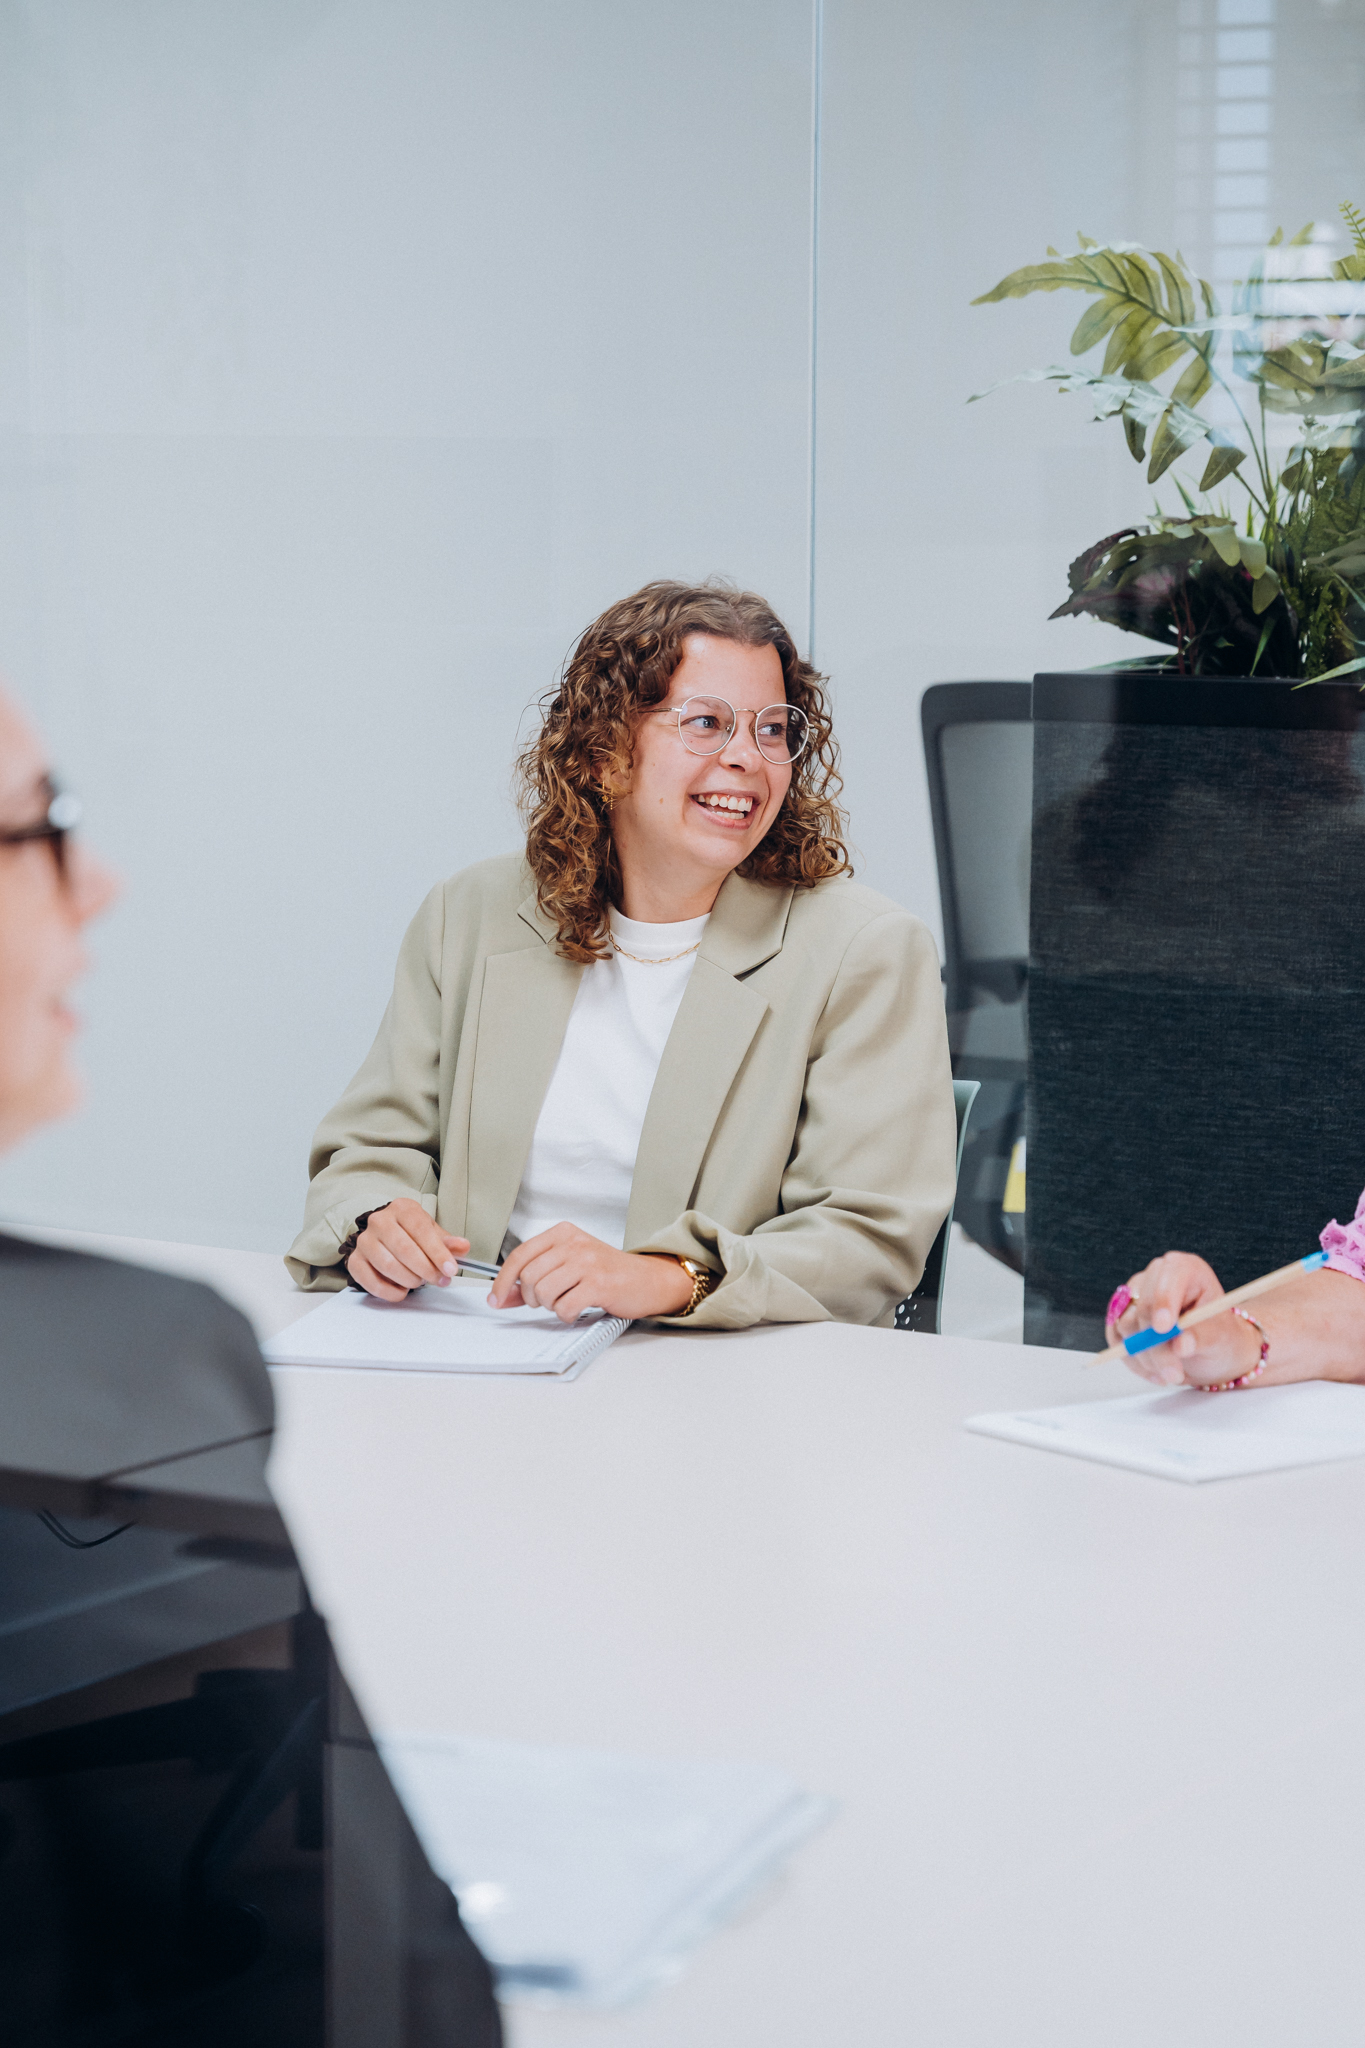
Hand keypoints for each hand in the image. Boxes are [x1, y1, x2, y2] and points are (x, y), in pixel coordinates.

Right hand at [346, 1197, 470, 1302]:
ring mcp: (364, 1241)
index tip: (450, 1270)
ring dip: (409, 1280)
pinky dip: (390, 1292)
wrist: (385, 1236)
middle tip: (439, 1280)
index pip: (421, 1230)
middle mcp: (379, 1221)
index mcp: (402, 1209)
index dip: (438, 1253)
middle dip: (426, 1270)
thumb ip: (448, 1242)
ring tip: (420, 1282)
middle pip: (404, 1249)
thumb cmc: (412, 1234)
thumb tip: (462, 1247)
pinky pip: (371, 1281)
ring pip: (388, 1266)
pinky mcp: (355, 1261)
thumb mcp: (432, 1233)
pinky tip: (402, 1291)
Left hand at [487, 1222, 695, 1322]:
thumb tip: (500, 1297)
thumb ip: (533, 1279)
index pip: (520, 1255)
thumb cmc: (606, 1273)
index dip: (503, 1281)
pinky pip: (565, 1307)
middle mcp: (574, 1243)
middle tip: (548, 1301)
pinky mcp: (599, 1284)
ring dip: (551, 1306)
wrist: (647, 1280)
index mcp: (563, 1233)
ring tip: (566, 1302)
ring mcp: (587, 1262)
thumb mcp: (567, 1266)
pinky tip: (577, 1310)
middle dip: (532, 1298)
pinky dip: (566, 1315)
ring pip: (544, 1292)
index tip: (496, 1298)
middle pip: (529, 1277)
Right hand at [1108, 1250, 1254, 1387]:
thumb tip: (1181, 1345)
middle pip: (1144, 1305)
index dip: (1164, 1299)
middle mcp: (1156, 1277)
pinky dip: (1134, 1361)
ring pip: (1127, 1326)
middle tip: (1174, 1373)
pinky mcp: (1120, 1316)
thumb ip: (1201, 1338)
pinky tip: (1156, 1372)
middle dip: (1156, 1344)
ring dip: (1148, 1357)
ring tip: (1173, 1373)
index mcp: (1186, 1269)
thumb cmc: (1218, 1337)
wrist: (1208, 1351)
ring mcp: (1135, 1295)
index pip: (1170, 1274)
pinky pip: (1116, 1339)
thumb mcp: (1220, 1337)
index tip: (1163, 1328)